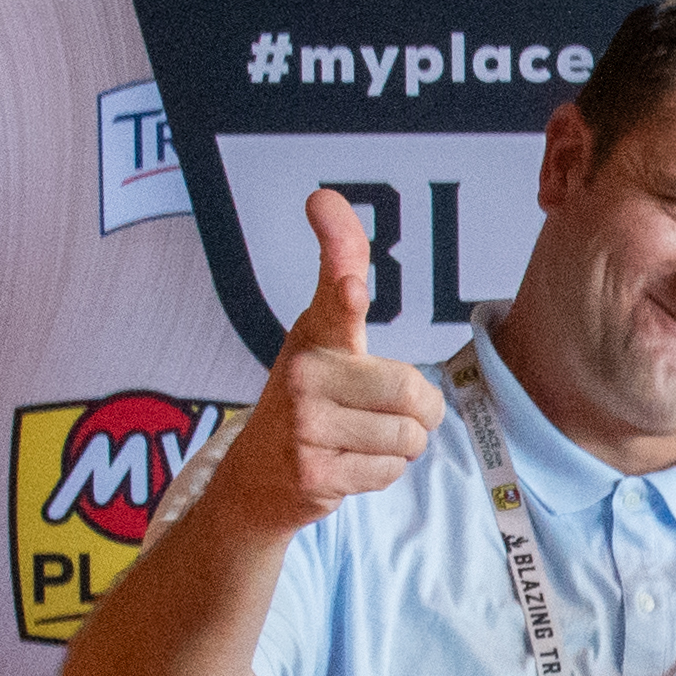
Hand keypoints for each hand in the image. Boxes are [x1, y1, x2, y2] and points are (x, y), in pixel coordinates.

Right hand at [218, 188, 445, 528]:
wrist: (255, 480)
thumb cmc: (308, 400)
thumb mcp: (321, 336)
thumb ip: (340, 276)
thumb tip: (322, 195)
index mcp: (314, 333)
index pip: (335, 284)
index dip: (340, 257)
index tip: (330, 225)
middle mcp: (304, 373)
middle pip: (411, 391)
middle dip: (421, 412)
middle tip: (392, 414)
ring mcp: (306, 426)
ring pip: (407, 438)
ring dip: (401, 446)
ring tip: (362, 439)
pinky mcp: (314, 473)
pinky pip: (390, 472)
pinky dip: (382, 472)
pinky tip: (348, 464)